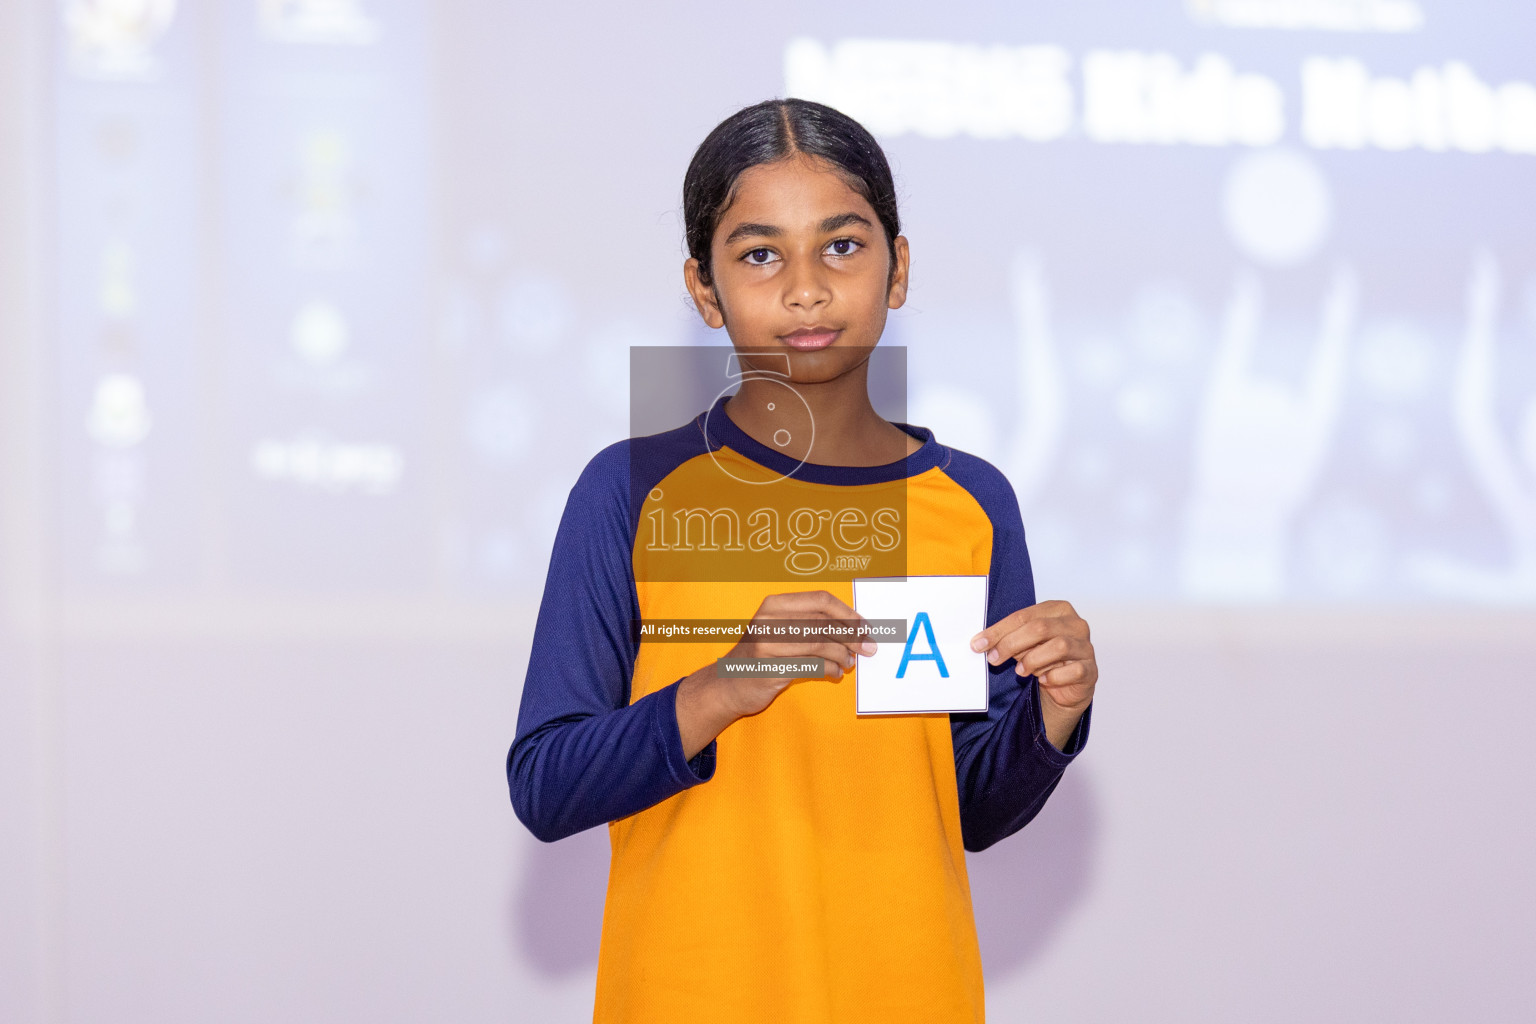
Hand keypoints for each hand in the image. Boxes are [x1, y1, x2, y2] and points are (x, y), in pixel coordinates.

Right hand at [675, 590, 875, 758]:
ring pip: (820, 645)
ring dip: (842, 655)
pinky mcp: (770, 669)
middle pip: (823, 623)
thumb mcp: (779, 630)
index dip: (848, 613)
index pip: (821, 601)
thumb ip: (811, 623)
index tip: (865, 627)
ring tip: (849, 662)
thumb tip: (855, 628)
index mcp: (774, 605)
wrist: (727, 684)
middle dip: (851, 636)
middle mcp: (768, 621)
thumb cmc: (761, 655)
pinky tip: (836, 673)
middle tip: (868, 648)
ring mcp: (767, 645)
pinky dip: (830, 670)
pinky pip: (812, 666)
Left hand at [969, 599, 1096, 748]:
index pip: (1024, 616)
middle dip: (1011, 644)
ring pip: (1058, 646)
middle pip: (1040, 628)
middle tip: (994, 658)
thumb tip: (981, 642)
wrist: (1066, 685)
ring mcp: (1086, 646)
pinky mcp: (1091, 669)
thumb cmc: (1043, 657)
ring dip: (1033, 660)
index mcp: (1058, 610)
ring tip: (1020, 671)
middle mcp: (1075, 624)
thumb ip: (1008, 638)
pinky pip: (1073, 671)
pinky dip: (1054, 677)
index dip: (999, 630)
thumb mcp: (1023, 644)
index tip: (979, 644)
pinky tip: (1044, 680)